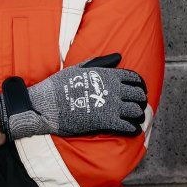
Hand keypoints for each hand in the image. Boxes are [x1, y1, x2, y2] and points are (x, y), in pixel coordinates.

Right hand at [0, 54, 148, 138]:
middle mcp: (113, 89)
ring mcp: (111, 105)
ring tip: (135, 119)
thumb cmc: (59, 86)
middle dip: (140, 102)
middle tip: (137, 108)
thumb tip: (118, 56)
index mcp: (108, 75)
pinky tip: (131, 130)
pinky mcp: (106, 121)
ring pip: (137, 111)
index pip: (135, 79)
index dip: (140, 86)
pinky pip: (129, 126)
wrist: (45, 105)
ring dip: (138, 116)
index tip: (138, 92)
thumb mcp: (79, 69)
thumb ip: (101, 63)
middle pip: (139, 95)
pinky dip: (133, 129)